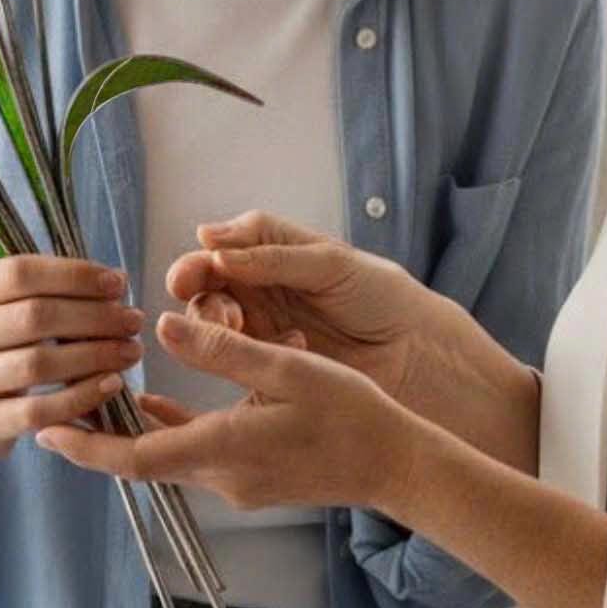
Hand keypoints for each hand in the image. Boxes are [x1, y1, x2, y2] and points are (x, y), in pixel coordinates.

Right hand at [0, 254, 143, 471]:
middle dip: (95, 316)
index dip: (75, 275)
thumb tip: (114, 282)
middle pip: (34, 316)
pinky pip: (39, 410)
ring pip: (39, 364)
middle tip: (133, 320)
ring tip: (130, 351)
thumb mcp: (1, 310)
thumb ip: (45, 292)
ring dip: (95, 355)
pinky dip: (82, 396)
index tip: (118, 283)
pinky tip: (111, 384)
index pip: (21, 273)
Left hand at [36, 310, 413, 513]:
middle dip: (98, 438)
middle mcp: (222, 478)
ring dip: (132, 433)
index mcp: (223, 450)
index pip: (135, 459)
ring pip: (167, 458)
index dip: (87, 448)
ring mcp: (238, 484)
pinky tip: (156, 404)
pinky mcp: (253, 480)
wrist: (396, 464)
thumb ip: (221, 350)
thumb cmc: (349, 412)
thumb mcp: (285, 368)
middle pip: (142, 462)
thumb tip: (164, 326)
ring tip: (95, 396)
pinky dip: (170, 432)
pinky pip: (194, 457)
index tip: (46, 433)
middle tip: (56, 405)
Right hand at [165, 210, 449, 407]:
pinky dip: (239, 358)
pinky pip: (235, 361)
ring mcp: (260, 328)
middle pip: (205, 289)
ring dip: (215, 328)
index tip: (192, 275)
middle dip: (200, 298)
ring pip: (213, 326)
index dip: (199, 260)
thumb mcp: (329, 262)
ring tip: (239, 331)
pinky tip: (268, 357)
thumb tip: (211, 241)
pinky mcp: (267, 366)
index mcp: (269, 253)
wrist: (414, 350)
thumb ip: (272, 255)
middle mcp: (257, 289)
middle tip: (219, 313)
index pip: (219, 251)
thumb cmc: (379, 294)